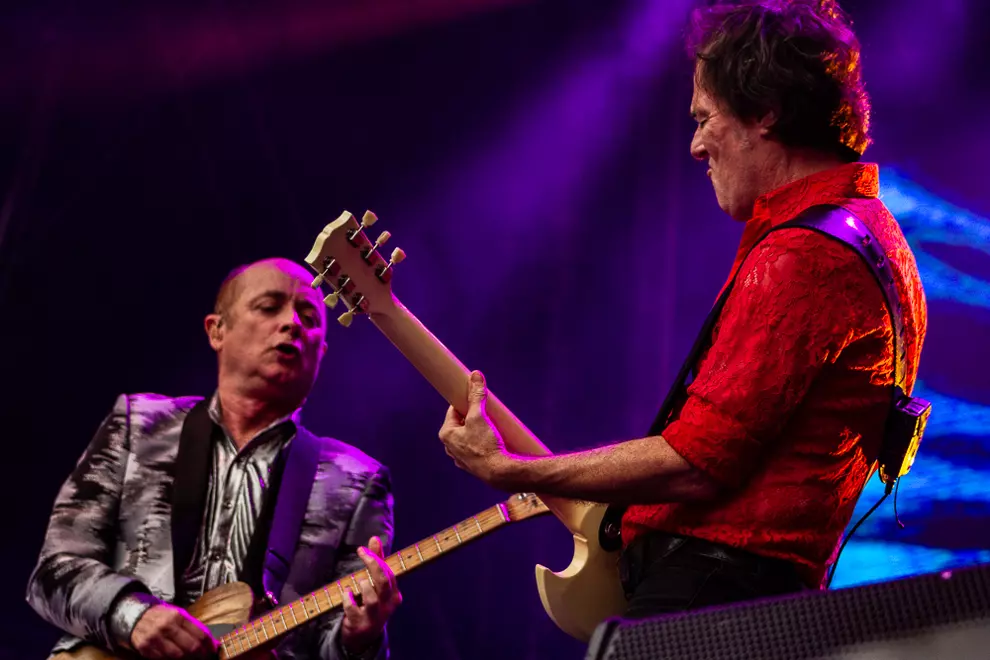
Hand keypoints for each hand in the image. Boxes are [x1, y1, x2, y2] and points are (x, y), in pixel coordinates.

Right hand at [130, 604, 215, 658]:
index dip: (209, 644)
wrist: (136, 617)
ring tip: (194, 659)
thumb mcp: (177, 614)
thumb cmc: (161, 616)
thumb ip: (191, 625)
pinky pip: (164, 658)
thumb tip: (208, 639)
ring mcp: (155, 639)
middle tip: (206, 657)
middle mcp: (166, 627)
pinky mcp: (146, 649)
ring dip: (189, 659)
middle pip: (190, 646)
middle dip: (201, 654)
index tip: (213, 649)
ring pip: (178, 655)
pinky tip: (180, 659)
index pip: (199, 633)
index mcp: (177, 616)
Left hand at [340, 536, 401, 654]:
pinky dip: (348, 600)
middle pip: (383, 581)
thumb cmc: (370, 603)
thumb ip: (377, 561)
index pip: (389, 572)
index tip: (362, 549)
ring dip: (363, 585)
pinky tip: (345, 593)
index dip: (376, 558)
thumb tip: (374, 538)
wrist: (364, 636)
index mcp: (394, 595)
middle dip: (373, 564)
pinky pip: (353, 610)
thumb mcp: (375, 584)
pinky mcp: (360, 625)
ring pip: (372, 598)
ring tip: (358, 580)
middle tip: (362, 552)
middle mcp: (387, 606)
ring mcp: (374, 617)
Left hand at [438, 370, 514, 486]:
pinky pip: (476, 448)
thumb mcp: (479, 416)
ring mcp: (461, 457)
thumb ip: (476, 396)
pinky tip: (492, 441)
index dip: (465, 402)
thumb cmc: (485, 445)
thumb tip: (475, 376)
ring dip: (478, 430)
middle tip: (486, 412)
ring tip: (491, 426)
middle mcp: (450, 447)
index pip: (454, 410)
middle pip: (461, 423)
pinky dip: (482, 443)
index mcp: (446, 434)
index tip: (474, 397)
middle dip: (473, 417)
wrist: (499, 472)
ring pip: (468, 436)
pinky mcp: (473, 465)